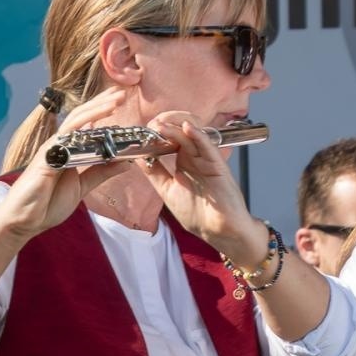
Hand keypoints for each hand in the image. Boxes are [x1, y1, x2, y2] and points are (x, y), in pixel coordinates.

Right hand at [0, 86, 134, 237]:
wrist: (25, 221)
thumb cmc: (47, 204)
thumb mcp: (82, 187)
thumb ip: (101, 173)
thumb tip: (125, 162)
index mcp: (68, 151)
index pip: (86, 124)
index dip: (101, 110)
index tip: (119, 100)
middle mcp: (59, 146)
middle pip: (82, 117)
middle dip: (102, 103)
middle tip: (122, 92)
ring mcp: (51, 149)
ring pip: (75, 122)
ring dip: (96, 109)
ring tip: (115, 100)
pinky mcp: (46, 157)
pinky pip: (65, 138)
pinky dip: (81, 127)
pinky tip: (94, 121)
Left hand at [138, 113, 258, 259]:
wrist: (218, 231)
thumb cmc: (197, 213)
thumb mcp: (167, 190)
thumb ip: (154, 173)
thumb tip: (137, 156)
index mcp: (184, 161)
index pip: (170, 137)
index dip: (157, 131)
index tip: (141, 132)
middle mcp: (196, 157)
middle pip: (181, 131)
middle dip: (165, 124)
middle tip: (150, 127)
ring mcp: (207, 159)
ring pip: (192, 135)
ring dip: (175, 128)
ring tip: (160, 125)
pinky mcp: (218, 166)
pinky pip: (208, 147)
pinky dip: (198, 136)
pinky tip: (187, 128)